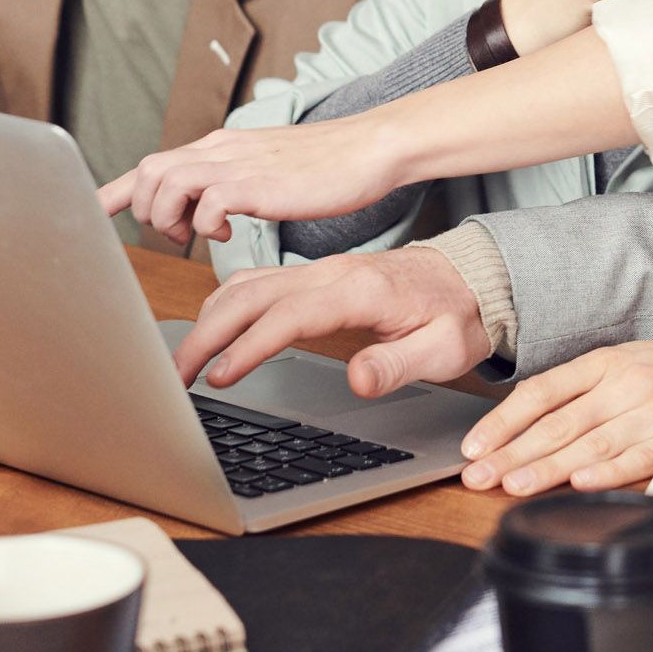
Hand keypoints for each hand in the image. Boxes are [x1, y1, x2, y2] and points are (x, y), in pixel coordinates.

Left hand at [100, 112, 408, 248]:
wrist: (369, 149)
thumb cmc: (327, 166)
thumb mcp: (267, 169)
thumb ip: (234, 182)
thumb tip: (212, 207)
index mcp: (220, 148)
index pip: (151, 164)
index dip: (115, 192)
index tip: (93, 213)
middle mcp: (220, 150)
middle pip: (147, 172)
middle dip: (147, 210)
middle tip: (178, 234)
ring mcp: (237, 164)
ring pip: (165, 184)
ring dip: (170, 219)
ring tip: (199, 236)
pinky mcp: (257, 183)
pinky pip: (206, 205)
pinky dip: (205, 226)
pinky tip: (230, 233)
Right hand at [173, 247, 488, 396]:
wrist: (476, 280)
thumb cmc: (460, 315)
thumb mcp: (445, 348)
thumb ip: (400, 364)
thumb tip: (357, 379)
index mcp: (361, 289)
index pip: (289, 315)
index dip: (249, 345)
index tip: (221, 377)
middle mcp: (333, 273)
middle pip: (251, 294)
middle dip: (207, 334)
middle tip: (176, 376)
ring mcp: (321, 272)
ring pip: (247, 284)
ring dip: (209, 319)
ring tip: (184, 362)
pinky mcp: (316, 278)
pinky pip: (258, 284)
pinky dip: (225, 306)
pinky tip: (213, 332)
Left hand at [461, 324, 652, 495]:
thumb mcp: (627, 361)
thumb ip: (581, 389)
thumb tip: (525, 420)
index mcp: (606, 363)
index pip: (543, 391)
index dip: (504, 419)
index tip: (473, 445)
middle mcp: (626, 384)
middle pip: (560, 422)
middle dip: (513, 452)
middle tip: (477, 476)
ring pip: (593, 444)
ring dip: (549, 468)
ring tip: (513, 486)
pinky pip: (642, 457)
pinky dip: (610, 472)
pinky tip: (582, 483)